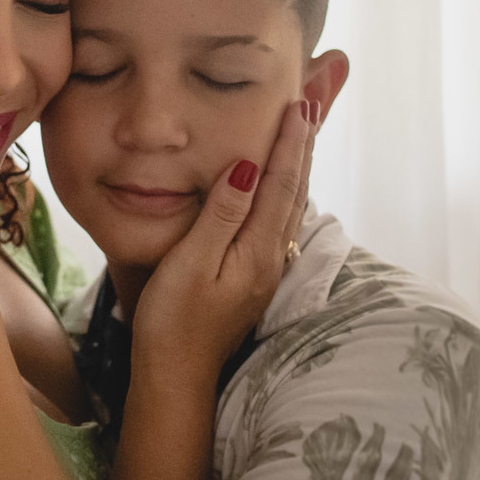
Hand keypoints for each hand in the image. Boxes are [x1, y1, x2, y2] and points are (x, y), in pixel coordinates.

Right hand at [130, 98, 317, 386]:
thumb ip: (222, 215)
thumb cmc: (172, 320)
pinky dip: (282, 192)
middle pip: (294, 192)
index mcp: (257, 251)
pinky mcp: (251, 280)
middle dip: (301, 148)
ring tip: (300, 136)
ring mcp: (263, 272)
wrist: (175, 375)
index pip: (280, 184)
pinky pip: (276, 222)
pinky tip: (277, 188)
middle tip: (307, 106)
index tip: (296, 105)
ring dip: (296, 168)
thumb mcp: (191, 263)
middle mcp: (269, 260)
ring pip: (288, 208)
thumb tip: (248, 168)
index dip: (289, 143)